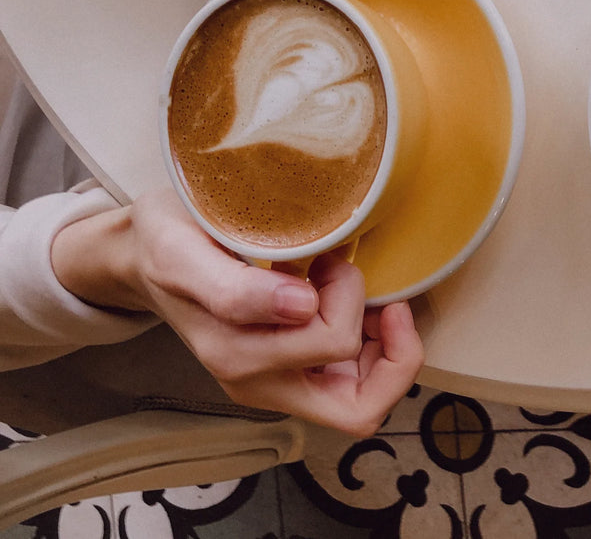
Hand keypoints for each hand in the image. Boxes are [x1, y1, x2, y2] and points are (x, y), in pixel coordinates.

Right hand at [52, 189, 423, 434]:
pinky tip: (349, 302)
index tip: (328, 258)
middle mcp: (259, 383)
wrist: (145, 258)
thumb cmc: (167, 244)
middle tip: (360, 289)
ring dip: (382, 348)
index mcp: (236, 354)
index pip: (334, 343)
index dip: (352, 298)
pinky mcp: (291, 377)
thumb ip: (232, 287)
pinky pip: (353, 386)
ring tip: (353, 292)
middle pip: (359, 404)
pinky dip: (372, 348)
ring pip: (363, 401)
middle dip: (386, 345)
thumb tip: (299, 306)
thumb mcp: (181, 249)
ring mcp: (278, 385)